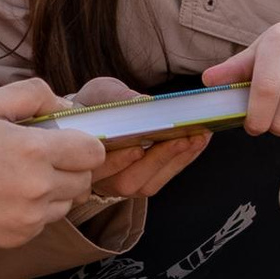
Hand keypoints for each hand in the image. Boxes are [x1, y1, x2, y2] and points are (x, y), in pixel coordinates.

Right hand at [0, 80, 104, 249]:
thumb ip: (30, 94)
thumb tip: (65, 105)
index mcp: (35, 151)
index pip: (94, 151)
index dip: (85, 141)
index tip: (66, 137)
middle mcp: (40, 188)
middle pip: (86, 179)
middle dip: (72, 165)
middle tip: (41, 156)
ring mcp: (31, 218)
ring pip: (69, 202)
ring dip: (56, 189)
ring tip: (21, 177)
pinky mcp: (20, 237)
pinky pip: (46, 221)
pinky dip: (36, 209)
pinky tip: (7, 196)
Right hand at [65, 80, 204, 204]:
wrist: (96, 118)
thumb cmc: (94, 105)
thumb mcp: (100, 93)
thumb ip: (116, 98)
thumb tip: (143, 103)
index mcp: (80, 156)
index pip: (97, 166)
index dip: (117, 161)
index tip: (138, 147)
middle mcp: (98, 179)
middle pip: (126, 180)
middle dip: (157, 159)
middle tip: (182, 138)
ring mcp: (119, 185)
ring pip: (147, 184)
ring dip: (175, 160)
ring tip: (198, 137)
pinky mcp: (140, 184)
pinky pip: (162, 178)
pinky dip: (183, 160)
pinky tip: (198, 140)